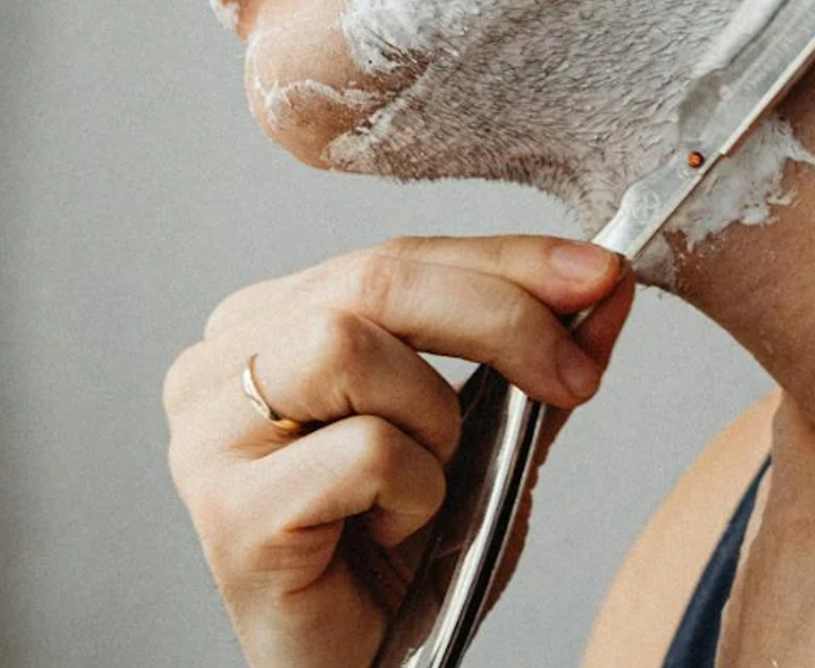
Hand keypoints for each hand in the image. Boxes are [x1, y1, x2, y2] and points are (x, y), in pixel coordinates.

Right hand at [163, 235, 633, 667]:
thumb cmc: (406, 557)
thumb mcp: (487, 437)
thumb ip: (532, 357)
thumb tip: (603, 286)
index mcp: (272, 324)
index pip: (395, 257)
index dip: (506, 258)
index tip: (598, 272)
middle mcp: (221, 363)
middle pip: (373, 280)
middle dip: (499, 315)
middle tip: (574, 372)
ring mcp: (210, 434)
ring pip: (348, 346)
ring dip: (434, 419)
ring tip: (432, 485)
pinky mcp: (229, 508)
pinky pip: (364, 450)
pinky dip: (416, 490)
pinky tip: (397, 530)